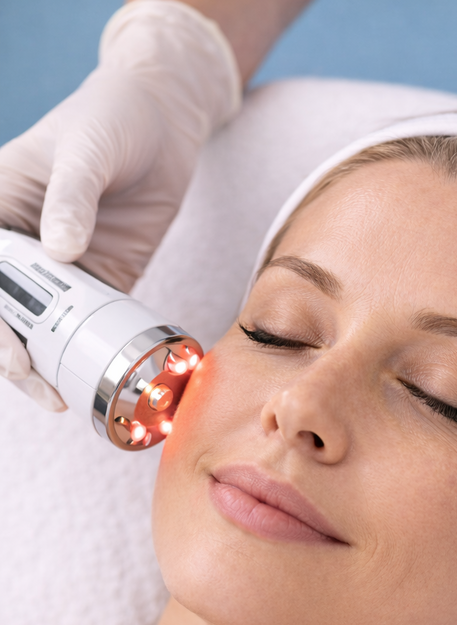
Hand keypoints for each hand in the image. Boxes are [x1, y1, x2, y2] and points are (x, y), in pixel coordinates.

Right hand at [0, 0, 239, 409]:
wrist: (165, 120)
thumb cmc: (113, 117)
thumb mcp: (88, 148)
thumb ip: (72, 197)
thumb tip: (60, 251)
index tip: (8, 345)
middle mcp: (21, 243)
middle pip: (2, 307)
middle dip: (9, 350)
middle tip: (32, 381)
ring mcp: (60, 267)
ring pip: (39, 325)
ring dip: (43, 363)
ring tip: (56, 398)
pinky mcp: (100, 280)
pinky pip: (87, 324)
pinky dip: (87, 353)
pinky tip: (93, 378)